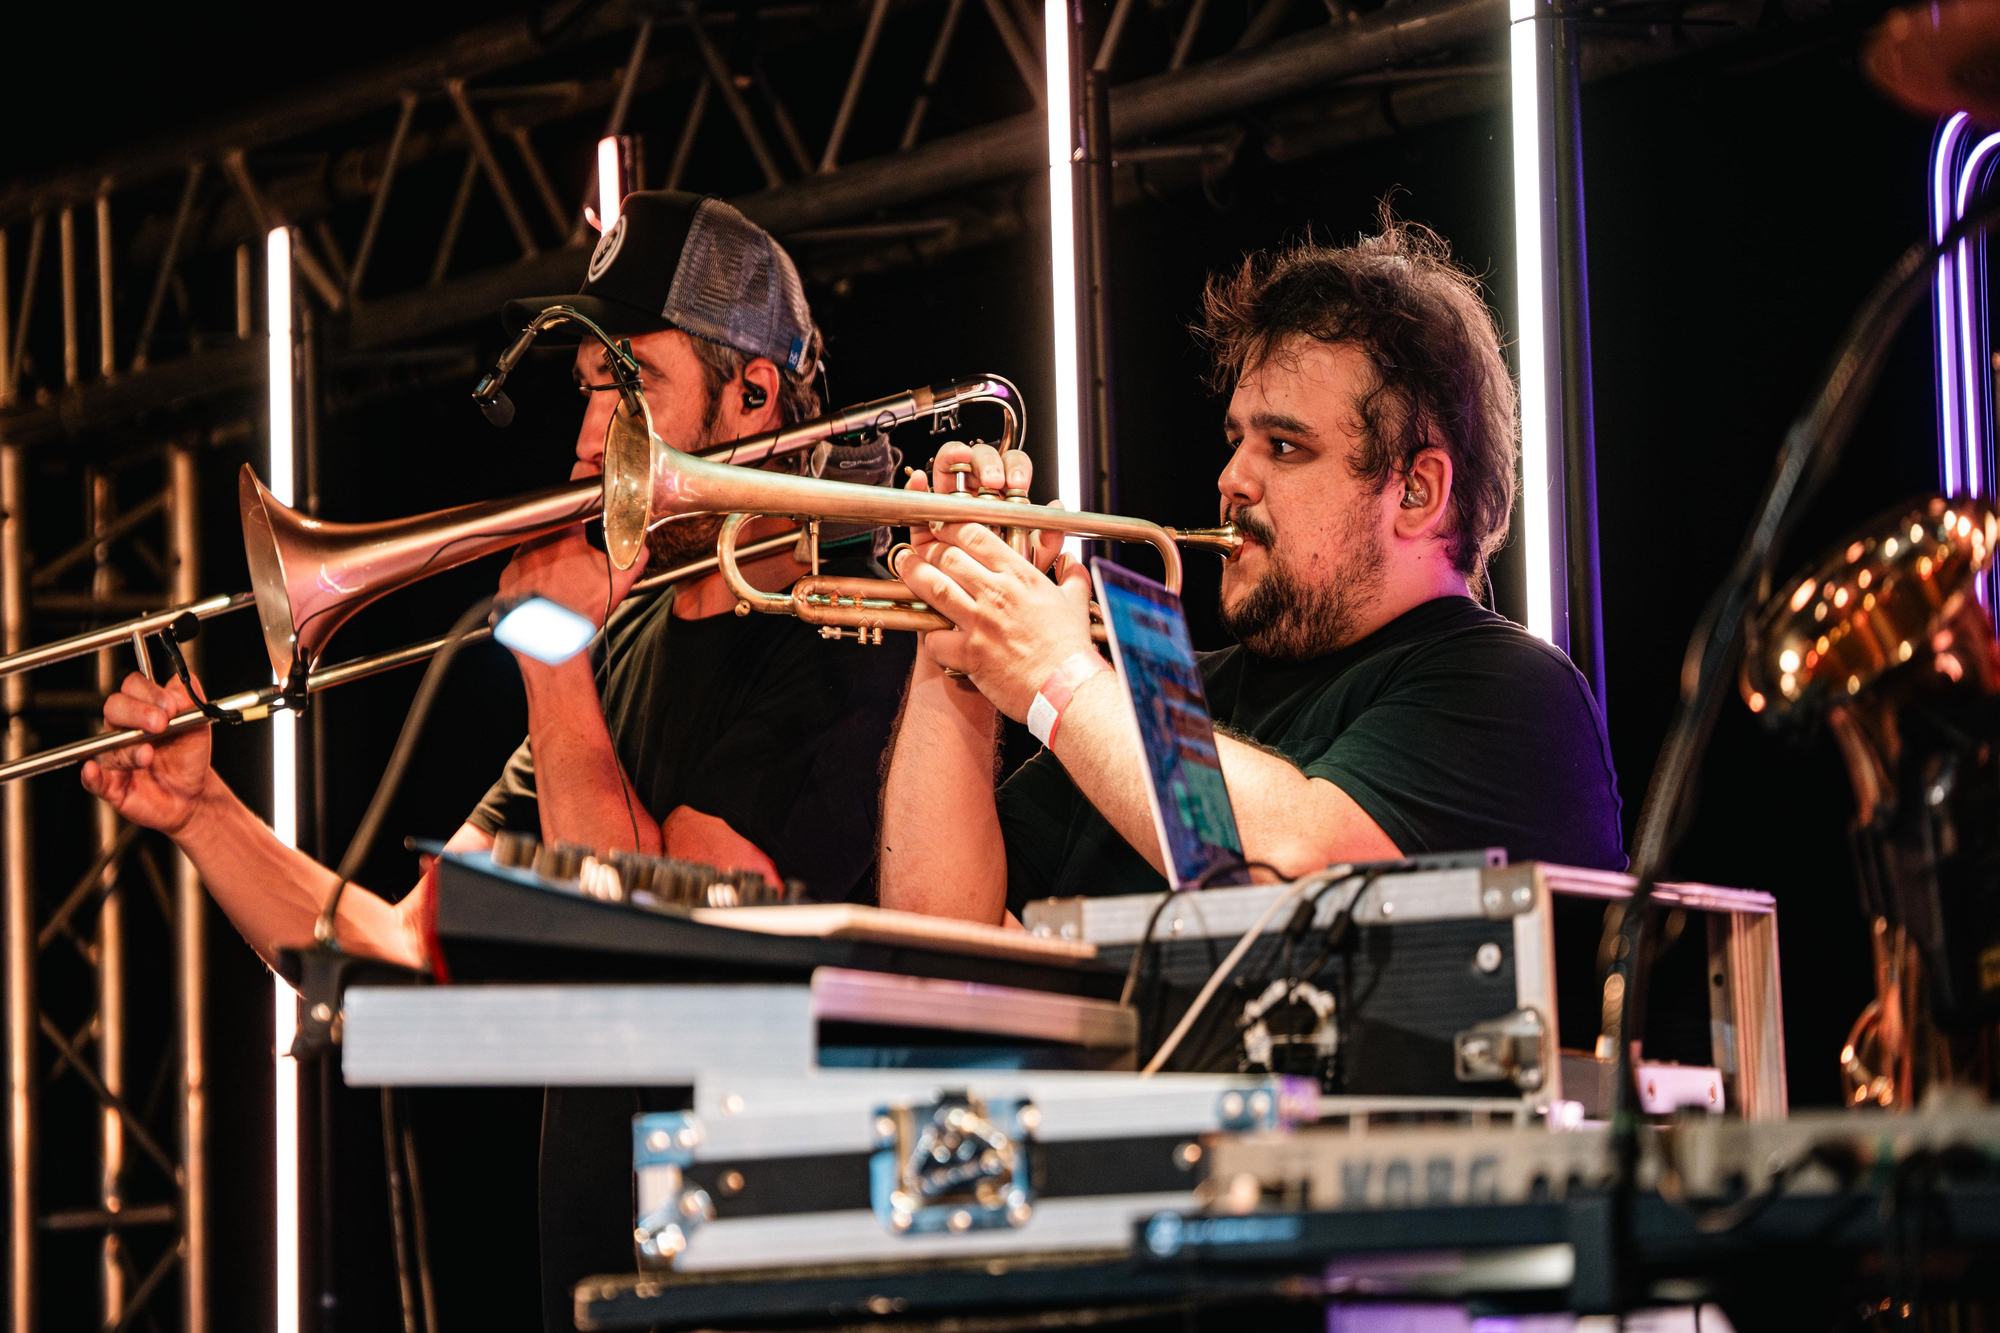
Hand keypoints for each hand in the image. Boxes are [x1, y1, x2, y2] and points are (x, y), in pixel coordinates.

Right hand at [80, 672, 213, 836]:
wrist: (193, 794)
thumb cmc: (188, 757)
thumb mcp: (199, 726)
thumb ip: (191, 702)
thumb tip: (185, 682)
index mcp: (144, 710)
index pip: (133, 688)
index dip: (150, 693)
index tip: (171, 706)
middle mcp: (124, 729)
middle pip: (114, 707)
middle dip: (136, 712)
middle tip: (160, 723)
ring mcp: (115, 755)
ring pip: (109, 744)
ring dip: (129, 749)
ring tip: (149, 754)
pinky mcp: (111, 784)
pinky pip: (93, 780)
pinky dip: (91, 775)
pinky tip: (93, 770)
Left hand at [496, 524, 650, 634]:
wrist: (553, 642)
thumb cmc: (582, 612)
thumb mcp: (618, 584)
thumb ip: (633, 559)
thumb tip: (641, 548)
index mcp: (564, 538)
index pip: (572, 516)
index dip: (579, 525)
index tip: (582, 533)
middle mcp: (535, 545)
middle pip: (550, 536)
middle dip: (561, 548)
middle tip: (572, 567)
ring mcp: (516, 564)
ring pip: (532, 555)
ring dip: (542, 565)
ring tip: (557, 586)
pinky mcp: (504, 583)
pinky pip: (517, 577)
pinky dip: (527, 584)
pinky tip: (541, 597)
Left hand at [898, 516, 1094, 721]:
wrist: (1067, 689)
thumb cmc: (1070, 649)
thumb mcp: (1077, 602)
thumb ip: (1072, 576)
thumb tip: (1071, 561)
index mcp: (1020, 577)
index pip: (975, 535)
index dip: (950, 526)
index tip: (940, 525)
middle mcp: (996, 594)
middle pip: (947, 556)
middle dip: (927, 548)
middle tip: (920, 547)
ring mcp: (979, 623)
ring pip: (933, 588)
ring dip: (913, 574)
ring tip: (905, 566)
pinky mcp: (969, 654)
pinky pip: (934, 639)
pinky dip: (929, 635)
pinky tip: (931, 633)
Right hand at [900, 441, 1064, 568]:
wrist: (986, 611)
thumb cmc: (1008, 583)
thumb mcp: (1033, 561)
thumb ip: (1048, 538)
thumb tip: (1056, 507)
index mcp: (1006, 499)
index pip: (1012, 465)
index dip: (1015, 466)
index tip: (1017, 480)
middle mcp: (978, 496)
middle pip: (981, 460)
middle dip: (987, 463)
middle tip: (994, 481)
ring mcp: (952, 504)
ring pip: (950, 468)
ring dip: (955, 459)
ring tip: (962, 464)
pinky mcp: (927, 520)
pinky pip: (920, 497)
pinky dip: (917, 484)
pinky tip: (921, 478)